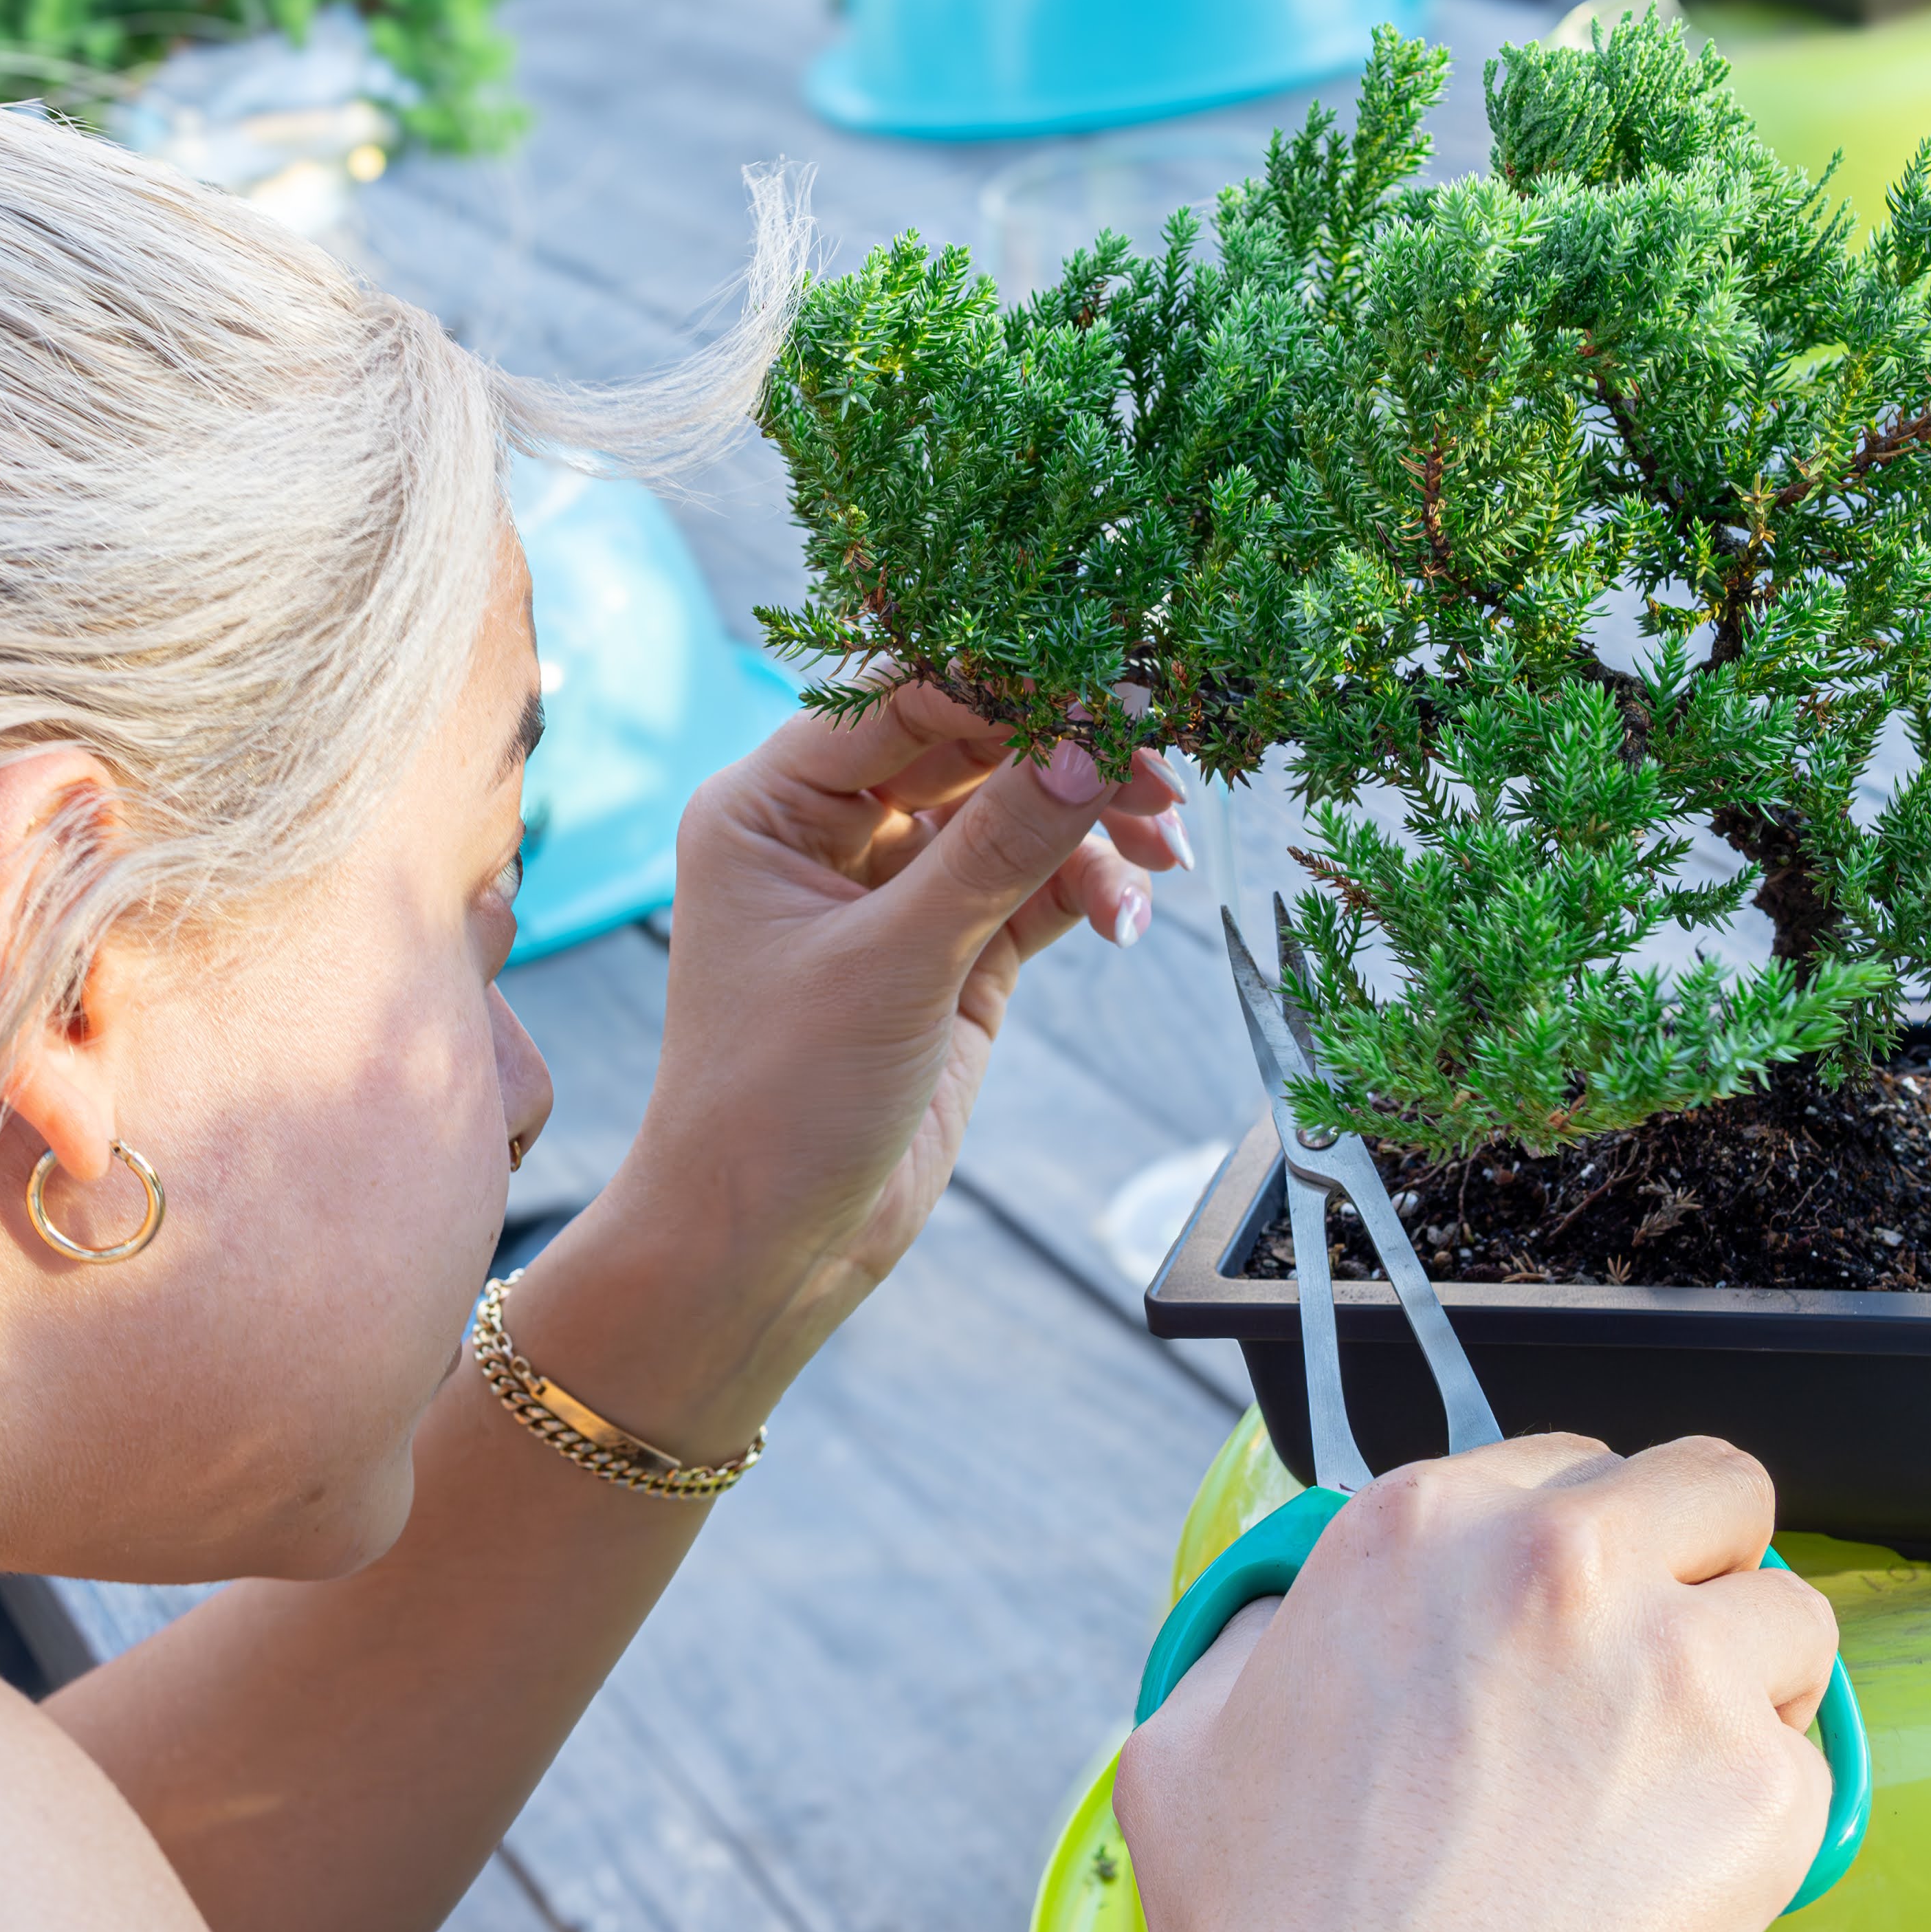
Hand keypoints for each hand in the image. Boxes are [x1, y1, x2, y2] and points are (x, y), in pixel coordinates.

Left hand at [513, 688, 1185, 1451]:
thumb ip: (999, 848)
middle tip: (1166, 767)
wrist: (764, 1245)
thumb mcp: (896, 961)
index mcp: (769, 806)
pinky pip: (1032, 887)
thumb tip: (1093, 740)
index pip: (898, 700)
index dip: (1008, 685)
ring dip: (1091, 827)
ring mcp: (891, 896)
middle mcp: (825, 834)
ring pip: (1012, 817)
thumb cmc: (781, 1098)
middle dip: (1067, 755)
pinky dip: (1087, 889)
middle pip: (968, 749)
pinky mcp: (948, 957)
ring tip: (1166, 855)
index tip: (1113, 687)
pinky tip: (1132, 918)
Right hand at [1117, 1435, 1838, 1931]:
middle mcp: (1554, 1565)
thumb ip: (1262, 1636)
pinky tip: (1677, 1858)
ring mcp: (1672, 1665)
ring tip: (1674, 1770)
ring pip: (1788, 1610)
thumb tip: (1293, 1620)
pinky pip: (1810, 1752)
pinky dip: (1763, 1804)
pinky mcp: (1758, 1780)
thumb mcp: (1192, 1733)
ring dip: (1748, 1678)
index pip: (1568, 1465)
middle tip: (1656, 1656)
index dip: (1576, 1546)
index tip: (1569, 1612)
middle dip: (1694, 1563)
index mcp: (1419, 1529)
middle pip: (1709, 1487)